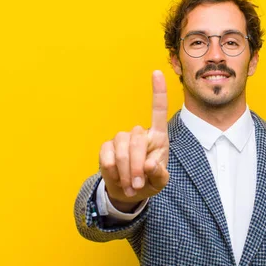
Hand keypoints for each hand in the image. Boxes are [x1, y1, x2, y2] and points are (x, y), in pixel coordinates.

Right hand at [99, 70, 169, 210]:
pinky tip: (118, 179)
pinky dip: (113, 171)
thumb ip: (159, 174)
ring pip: (121, 149)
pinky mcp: (106, 147)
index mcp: (157, 137)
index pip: (158, 111)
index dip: (158, 92)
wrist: (128, 192)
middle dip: (137, 165)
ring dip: (126, 171)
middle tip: (138, 185)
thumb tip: (150, 165)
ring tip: (131, 186)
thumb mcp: (160, 181)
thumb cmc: (149, 181)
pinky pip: (107, 156)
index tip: (157, 72)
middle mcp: (139, 133)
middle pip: (137, 139)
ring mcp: (121, 139)